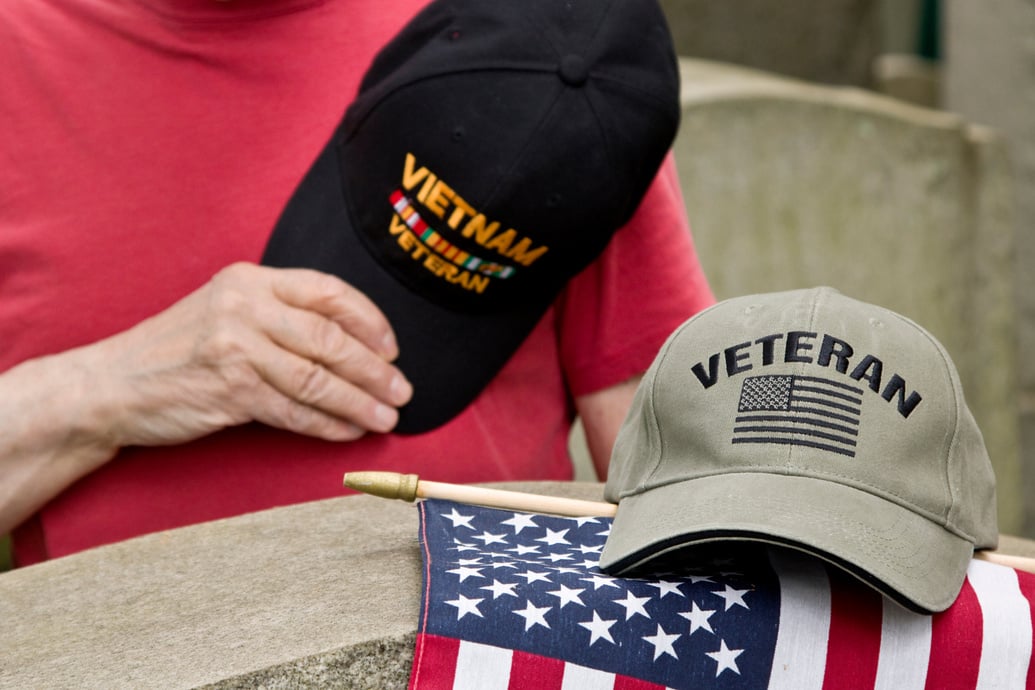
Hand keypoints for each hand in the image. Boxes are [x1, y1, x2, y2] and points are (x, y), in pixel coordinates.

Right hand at [87, 262, 412, 445]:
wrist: (112, 383)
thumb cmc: (179, 349)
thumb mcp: (227, 310)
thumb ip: (281, 315)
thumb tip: (355, 345)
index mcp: (251, 279)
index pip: (329, 292)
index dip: (370, 321)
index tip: (392, 349)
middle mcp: (245, 306)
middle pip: (330, 339)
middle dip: (374, 370)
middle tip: (401, 391)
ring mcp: (235, 347)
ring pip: (317, 379)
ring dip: (359, 403)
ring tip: (386, 418)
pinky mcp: (228, 390)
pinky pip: (293, 411)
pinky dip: (326, 425)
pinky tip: (348, 431)